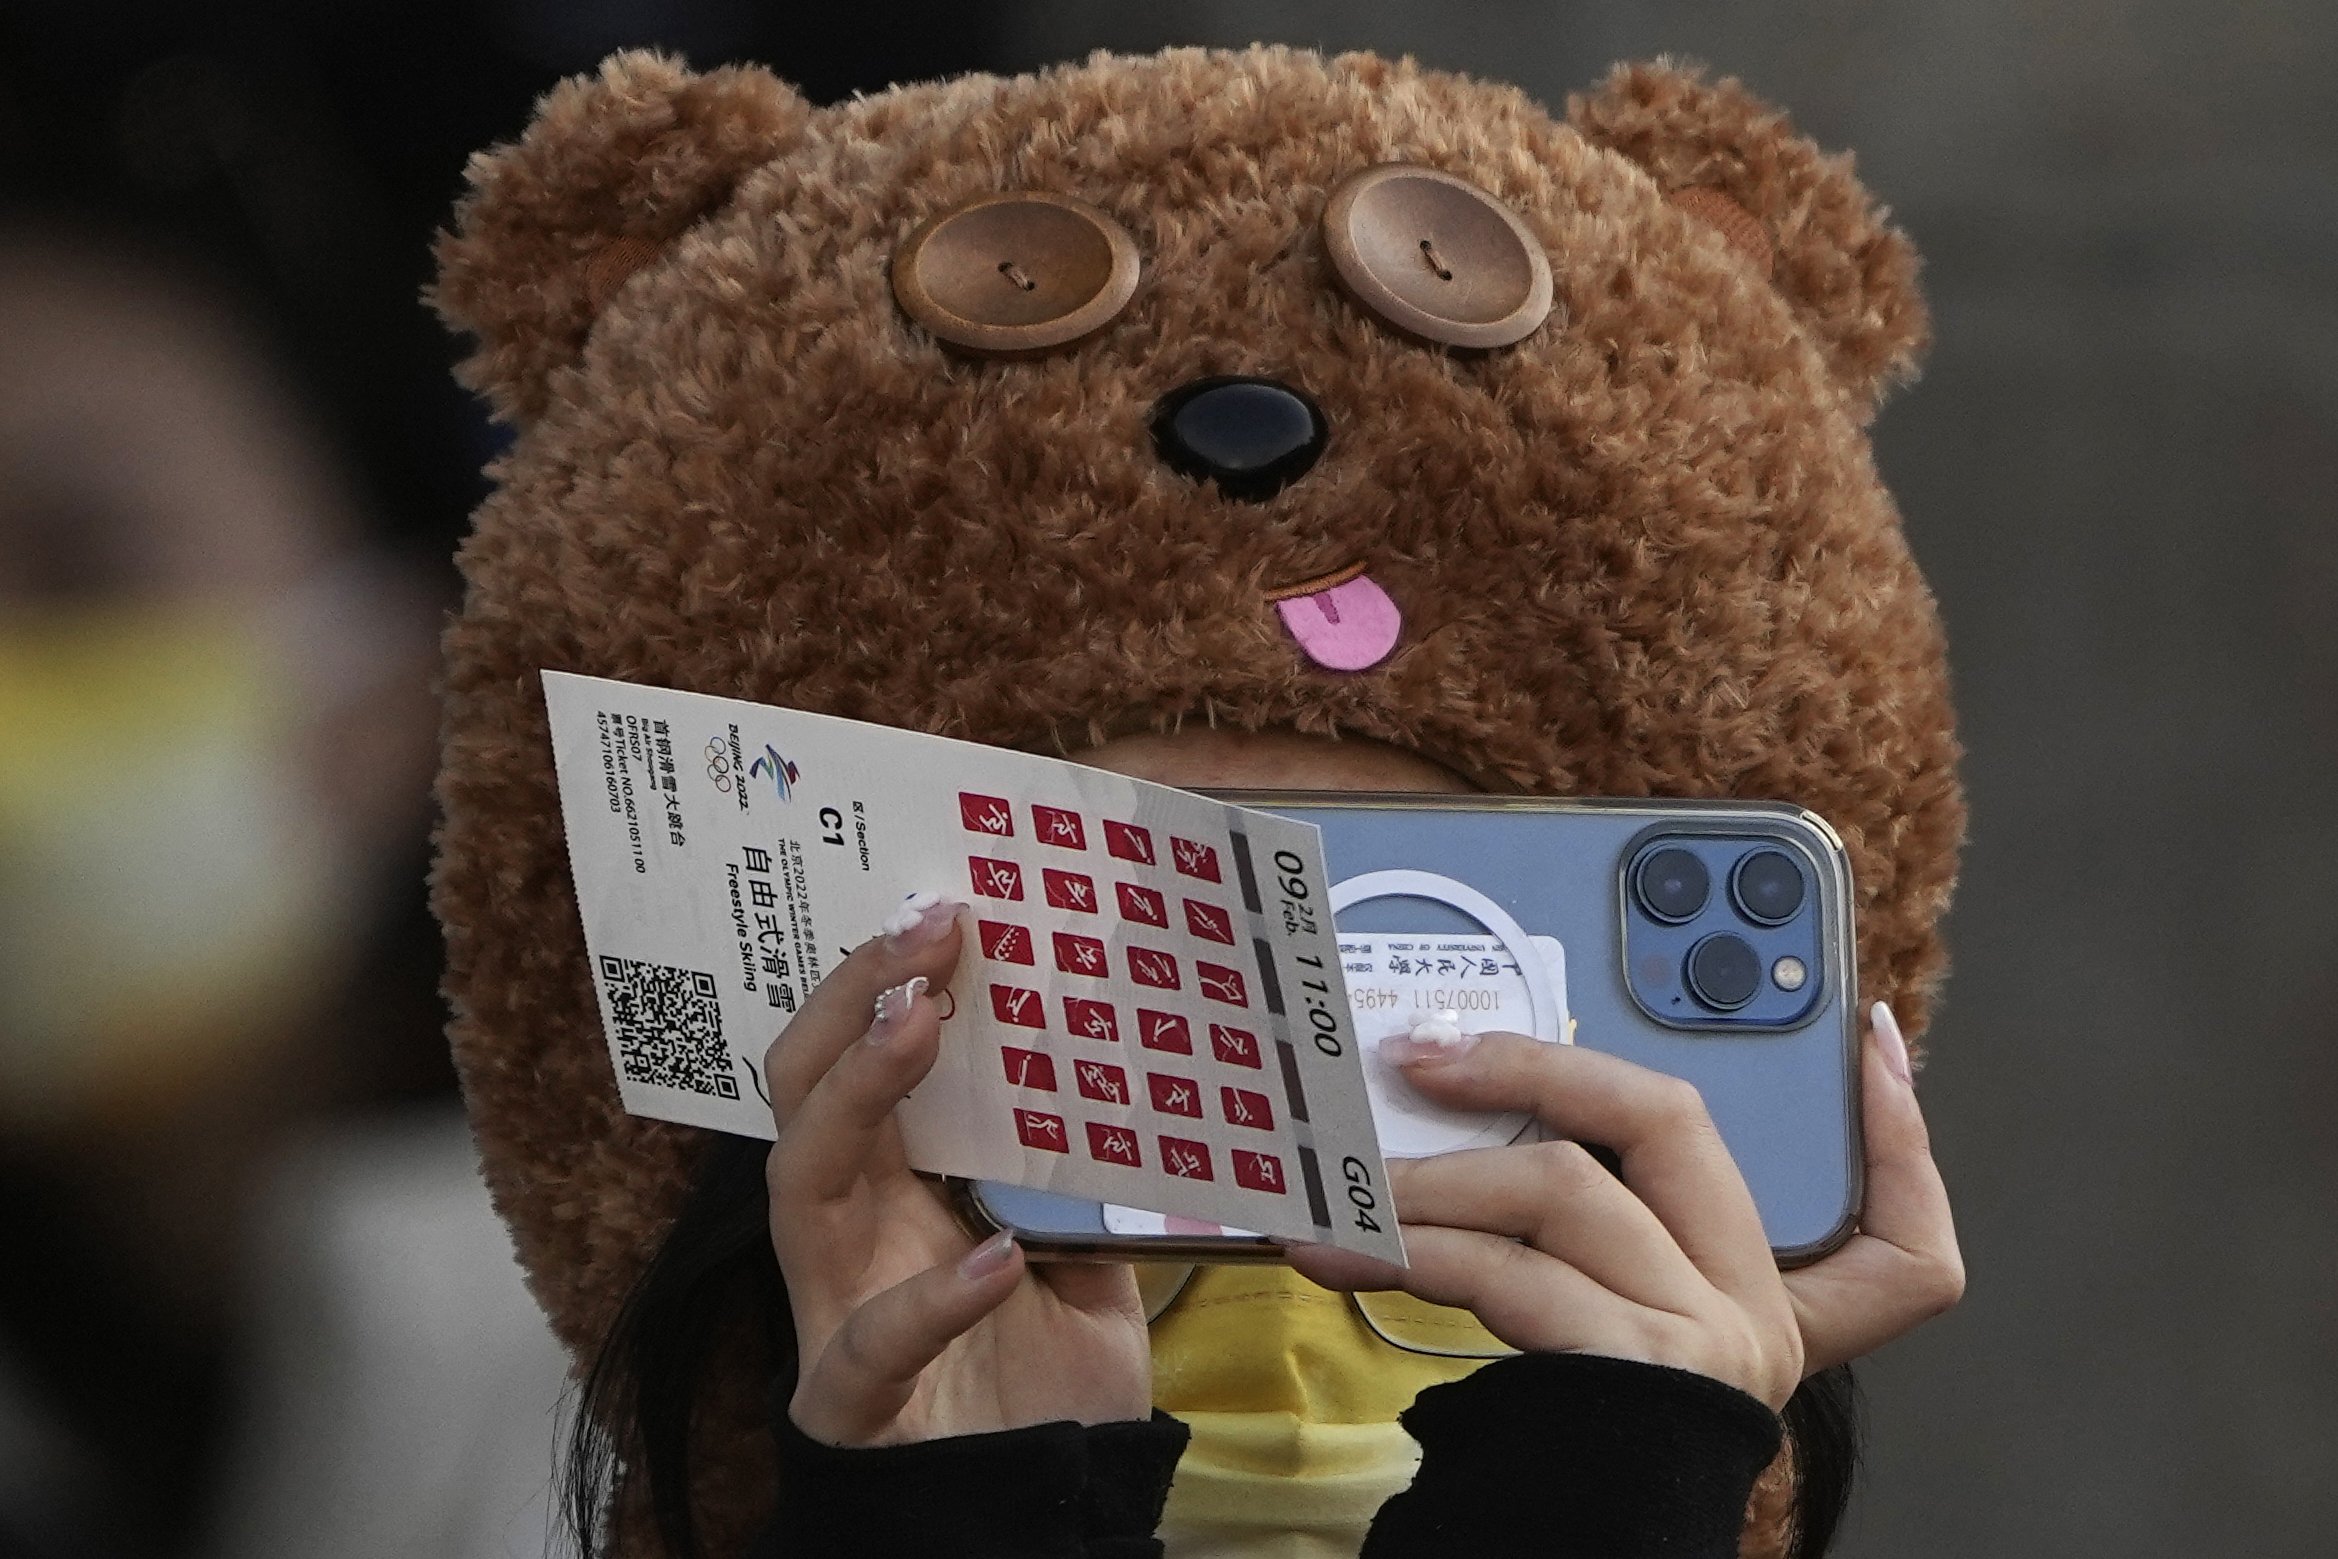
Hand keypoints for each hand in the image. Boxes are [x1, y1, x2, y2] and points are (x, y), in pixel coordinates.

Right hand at [763, 896, 1151, 1445]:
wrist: (1039, 1515)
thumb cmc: (1045, 1387)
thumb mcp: (1086, 1261)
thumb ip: (1085, 1184)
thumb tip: (1139, 1084)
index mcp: (896, 1187)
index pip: (858, 1059)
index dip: (882, 978)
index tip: (951, 907)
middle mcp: (851, 1231)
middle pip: (802, 1087)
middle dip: (853, 997)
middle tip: (928, 928)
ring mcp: (837, 1310)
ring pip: (797, 1180)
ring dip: (857, 1091)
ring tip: (922, 1025)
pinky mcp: (853, 1404)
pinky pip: (869, 1346)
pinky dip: (931, 1299)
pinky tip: (994, 1261)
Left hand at [1289, 1006, 1962, 1406]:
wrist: (1546, 1558)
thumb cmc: (1558, 1453)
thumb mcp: (1607, 1339)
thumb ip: (1599, 1241)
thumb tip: (1480, 1113)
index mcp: (1772, 1320)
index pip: (1904, 1245)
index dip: (1906, 1137)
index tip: (1875, 1038)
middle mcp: (1755, 1331)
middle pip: (1673, 1126)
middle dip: (1535, 1066)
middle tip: (1427, 1057)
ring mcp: (1702, 1349)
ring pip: (1559, 1187)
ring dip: (1428, 1178)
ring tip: (1343, 1184)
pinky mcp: (1630, 1369)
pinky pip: (1508, 1270)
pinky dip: (1415, 1248)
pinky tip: (1348, 1248)